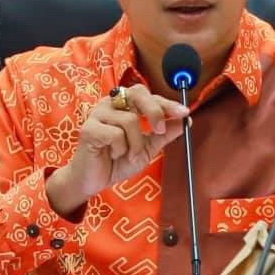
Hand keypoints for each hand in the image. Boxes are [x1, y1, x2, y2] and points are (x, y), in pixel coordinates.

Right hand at [47, 84, 188, 215]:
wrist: (93, 180)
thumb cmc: (117, 161)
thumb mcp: (147, 148)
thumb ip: (163, 134)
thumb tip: (185, 121)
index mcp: (124, 105)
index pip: (147, 95)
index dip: (166, 103)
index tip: (184, 113)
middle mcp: (110, 104)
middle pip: (138, 94)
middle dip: (154, 112)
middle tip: (159, 130)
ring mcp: (97, 114)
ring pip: (129, 120)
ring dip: (135, 144)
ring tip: (128, 155)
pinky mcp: (88, 129)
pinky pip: (115, 134)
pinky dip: (121, 149)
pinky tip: (114, 155)